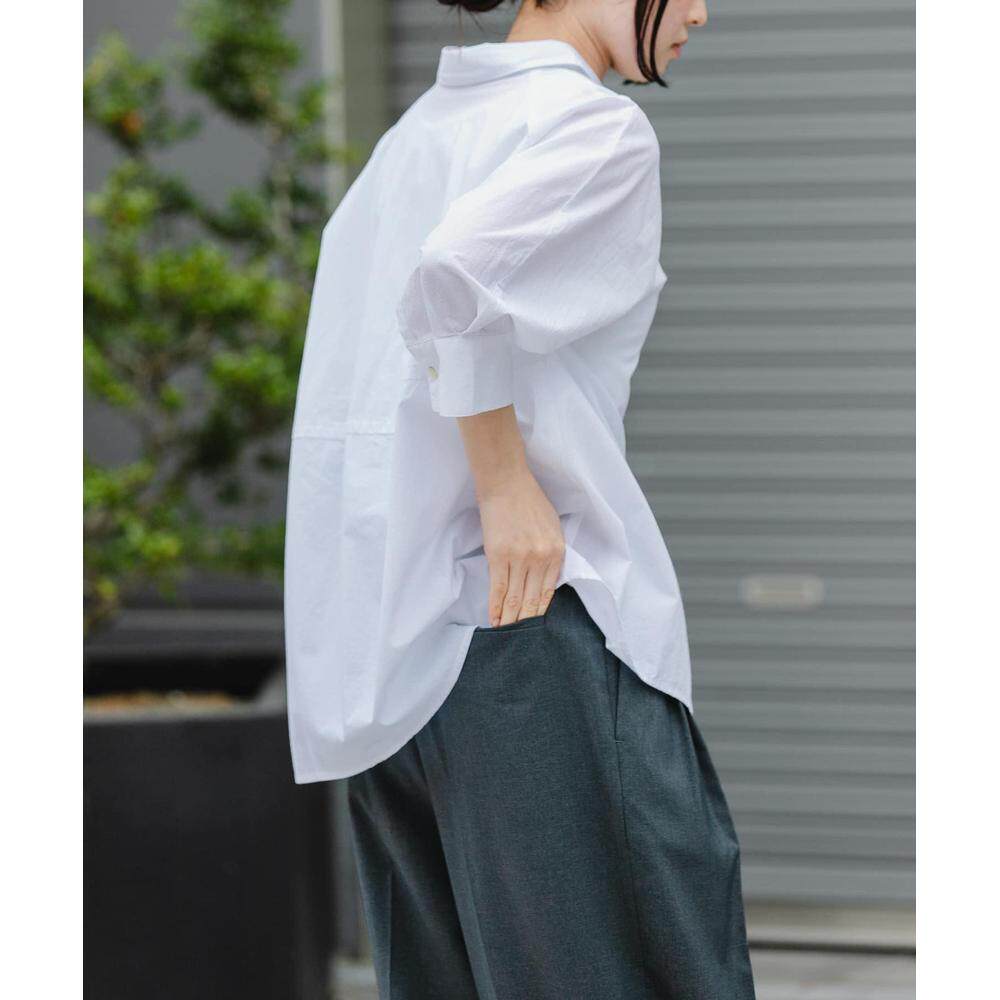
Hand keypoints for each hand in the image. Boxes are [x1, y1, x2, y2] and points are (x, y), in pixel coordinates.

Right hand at [477, 468, 565, 625]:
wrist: (507, 483)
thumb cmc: (529, 501)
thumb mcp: (552, 527)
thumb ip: (551, 553)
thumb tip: (543, 579)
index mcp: (557, 552)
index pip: (548, 592)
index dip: (540, 613)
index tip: (536, 629)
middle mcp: (540, 558)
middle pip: (532, 600)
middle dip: (526, 622)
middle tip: (523, 642)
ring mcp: (519, 558)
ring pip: (515, 598)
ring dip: (510, 619)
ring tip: (506, 636)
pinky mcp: (498, 555)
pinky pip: (498, 588)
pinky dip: (496, 606)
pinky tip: (494, 619)